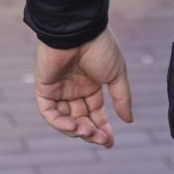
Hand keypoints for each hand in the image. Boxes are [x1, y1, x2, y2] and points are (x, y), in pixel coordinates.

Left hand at [33, 32, 132, 147]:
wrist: (79, 30)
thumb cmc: (100, 48)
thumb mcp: (116, 75)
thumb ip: (122, 98)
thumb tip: (129, 120)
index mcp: (91, 86)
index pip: (95, 113)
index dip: (102, 129)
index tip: (110, 143)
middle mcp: (74, 90)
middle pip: (81, 119)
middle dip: (91, 133)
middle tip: (101, 140)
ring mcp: (58, 89)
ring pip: (65, 119)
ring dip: (76, 130)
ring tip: (88, 132)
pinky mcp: (44, 88)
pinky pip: (49, 112)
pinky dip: (59, 122)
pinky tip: (74, 125)